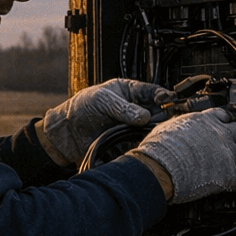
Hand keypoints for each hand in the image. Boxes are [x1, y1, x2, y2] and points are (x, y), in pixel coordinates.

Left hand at [42, 78, 171, 162]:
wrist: (66, 132)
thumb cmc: (81, 109)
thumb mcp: (101, 101)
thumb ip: (123, 108)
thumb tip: (144, 116)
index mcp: (129, 91)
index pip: (152, 91)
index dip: (163, 96)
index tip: (168, 101)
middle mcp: (135, 108)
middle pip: (158, 111)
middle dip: (161, 115)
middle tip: (159, 120)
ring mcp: (133, 125)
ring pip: (153, 128)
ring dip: (153, 130)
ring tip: (149, 131)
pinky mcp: (129, 141)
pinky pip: (143, 143)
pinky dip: (145, 143)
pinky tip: (143, 143)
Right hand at [127, 108, 235, 203]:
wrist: (160, 167)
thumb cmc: (159, 149)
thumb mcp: (168, 127)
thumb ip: (183, 128)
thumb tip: (180, 132)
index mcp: (204, 121)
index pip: (223, 115)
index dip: (221, 123)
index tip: (219, 128)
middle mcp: (220, 134)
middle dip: (234, 139)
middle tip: (225, 147)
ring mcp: (227, 154)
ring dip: (235, 161)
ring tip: (223, 168)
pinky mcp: (229, 175)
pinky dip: (230, 183)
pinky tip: (220, 185)